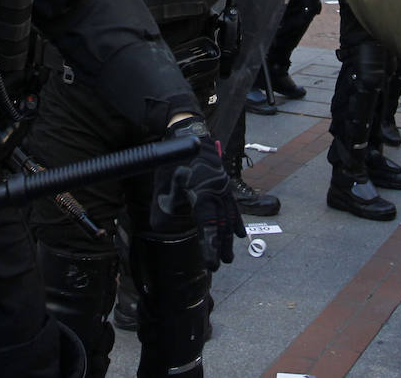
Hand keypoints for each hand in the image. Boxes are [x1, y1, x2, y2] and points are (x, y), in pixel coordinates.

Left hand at [150, 117, 245, 270]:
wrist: (189, 135)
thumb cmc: (173, 160)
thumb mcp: (165, 181)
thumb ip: (168, 199)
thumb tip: (161, 223)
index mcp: (201, 192)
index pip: (207, 225)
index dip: (209, 246)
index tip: (211, 264)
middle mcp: (216, 191)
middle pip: (220, 224)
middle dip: (220, 246)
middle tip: (219, 264)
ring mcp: (222, 188)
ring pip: (228, 217)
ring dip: (228, 238)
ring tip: (229, 256)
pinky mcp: (223, 185)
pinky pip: (232, 206)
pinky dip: (236, 221)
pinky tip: (239, 234)